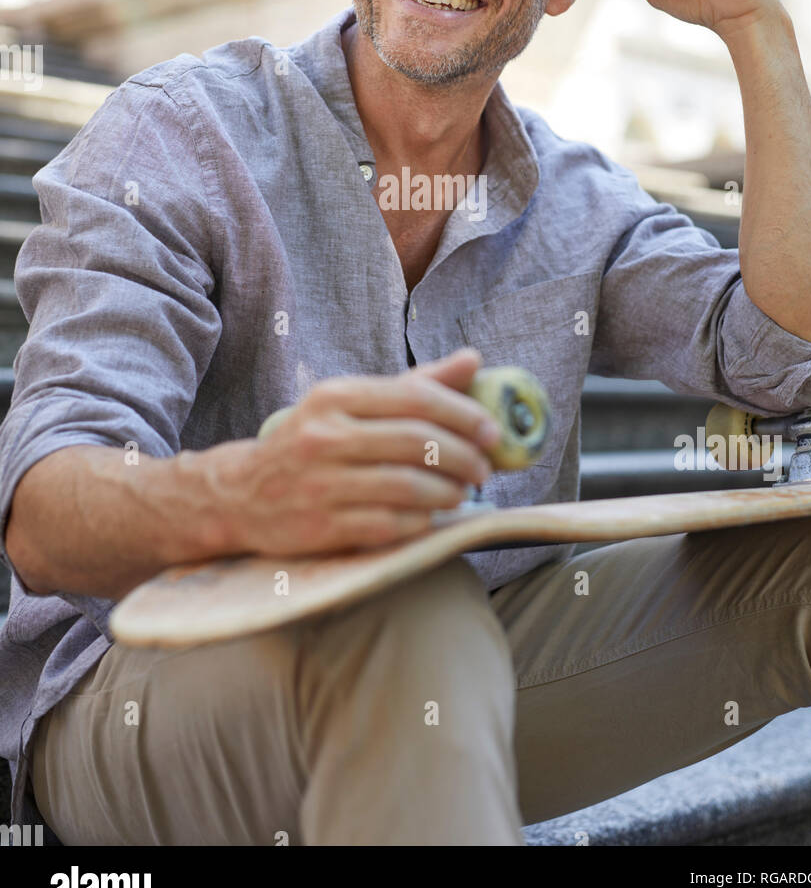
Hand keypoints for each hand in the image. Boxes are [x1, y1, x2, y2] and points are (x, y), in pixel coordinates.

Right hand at [210, 349, 498, 556]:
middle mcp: (325, 436)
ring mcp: (320, 484)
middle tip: (484, 468)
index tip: (492, 432)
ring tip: (462, 492)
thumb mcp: (353, 404)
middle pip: (417, 443)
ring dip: (449, 492)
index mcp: (336, 397)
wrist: (241, 493)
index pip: (415, 398)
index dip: (464, 415)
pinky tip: (430, 517)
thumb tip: (474, 360)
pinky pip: (389, 525)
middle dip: (464, 457)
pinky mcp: (321, 527)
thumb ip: (416, 385)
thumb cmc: (314, 443)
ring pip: (408, 486)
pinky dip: (421, 522)